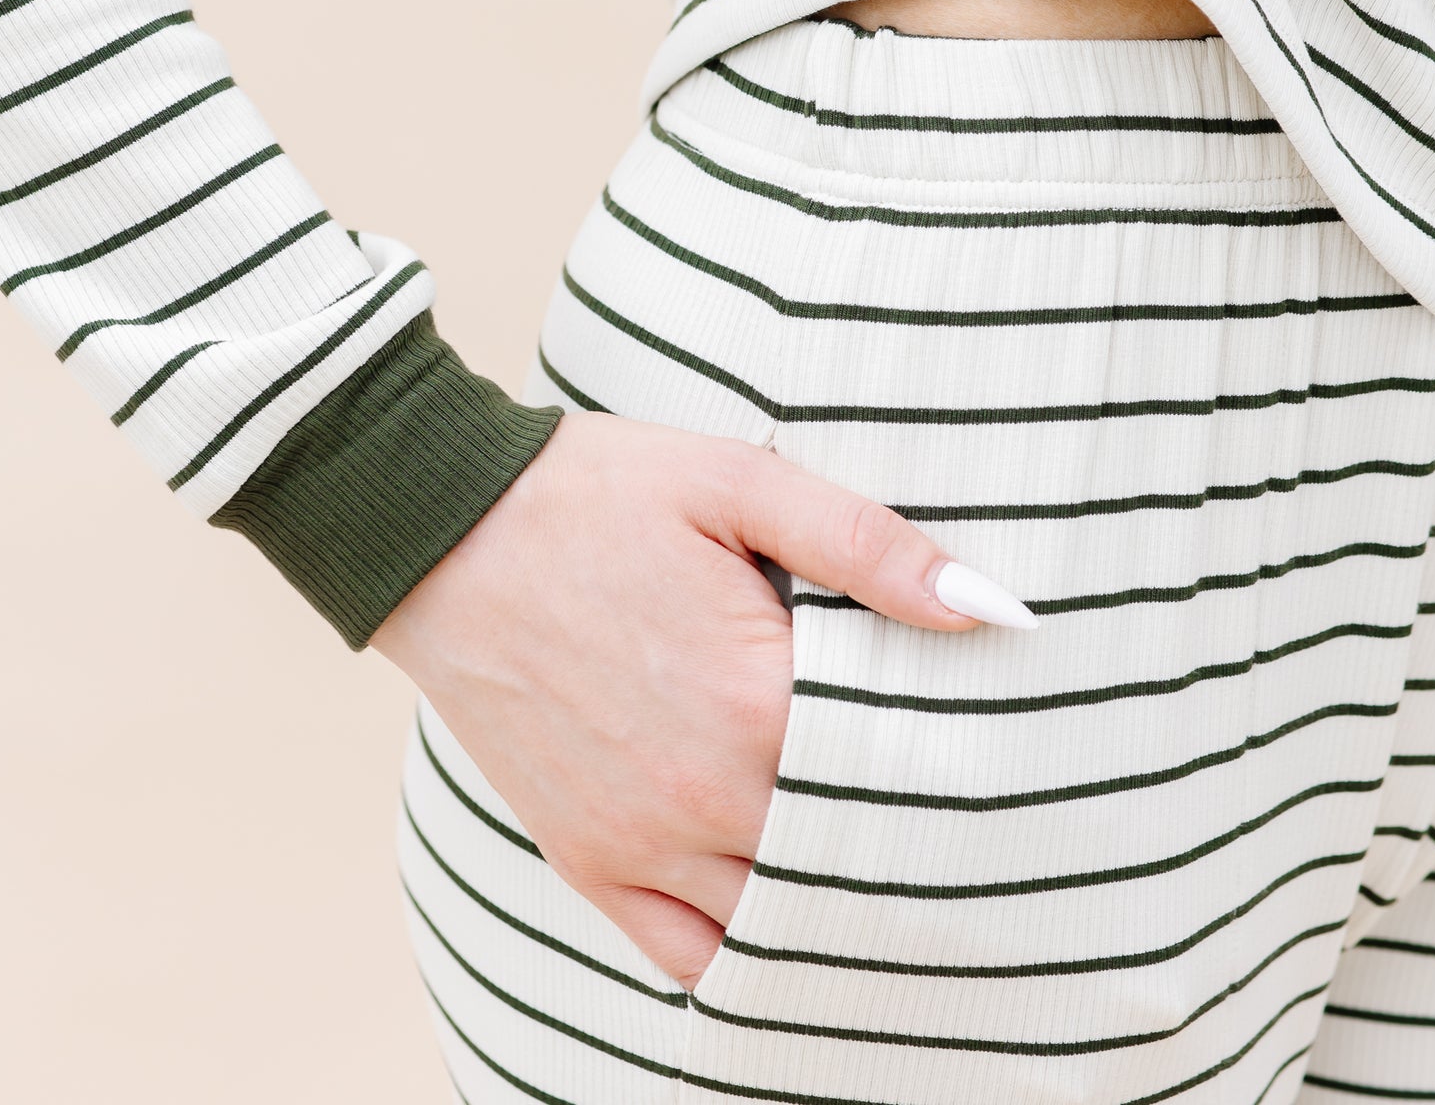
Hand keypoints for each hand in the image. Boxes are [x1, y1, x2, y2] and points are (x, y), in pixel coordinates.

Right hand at [370, 412, 1025, 987]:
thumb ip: (870, 547)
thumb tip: (994, 608)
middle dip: (908, 827)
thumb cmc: (596, 492)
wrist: (440, 528)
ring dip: (838, 887)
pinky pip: (690, 952)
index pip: (905, 774)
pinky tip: (788, 904)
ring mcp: (639, 842)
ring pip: (781, 914)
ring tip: (882, 842)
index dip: (956, 755)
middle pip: (854, 854)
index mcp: (755, 703)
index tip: (991, 736)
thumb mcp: (740, 483)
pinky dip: (750, 944)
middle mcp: (703, 796)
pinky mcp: (586, 860)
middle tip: (954, 796)